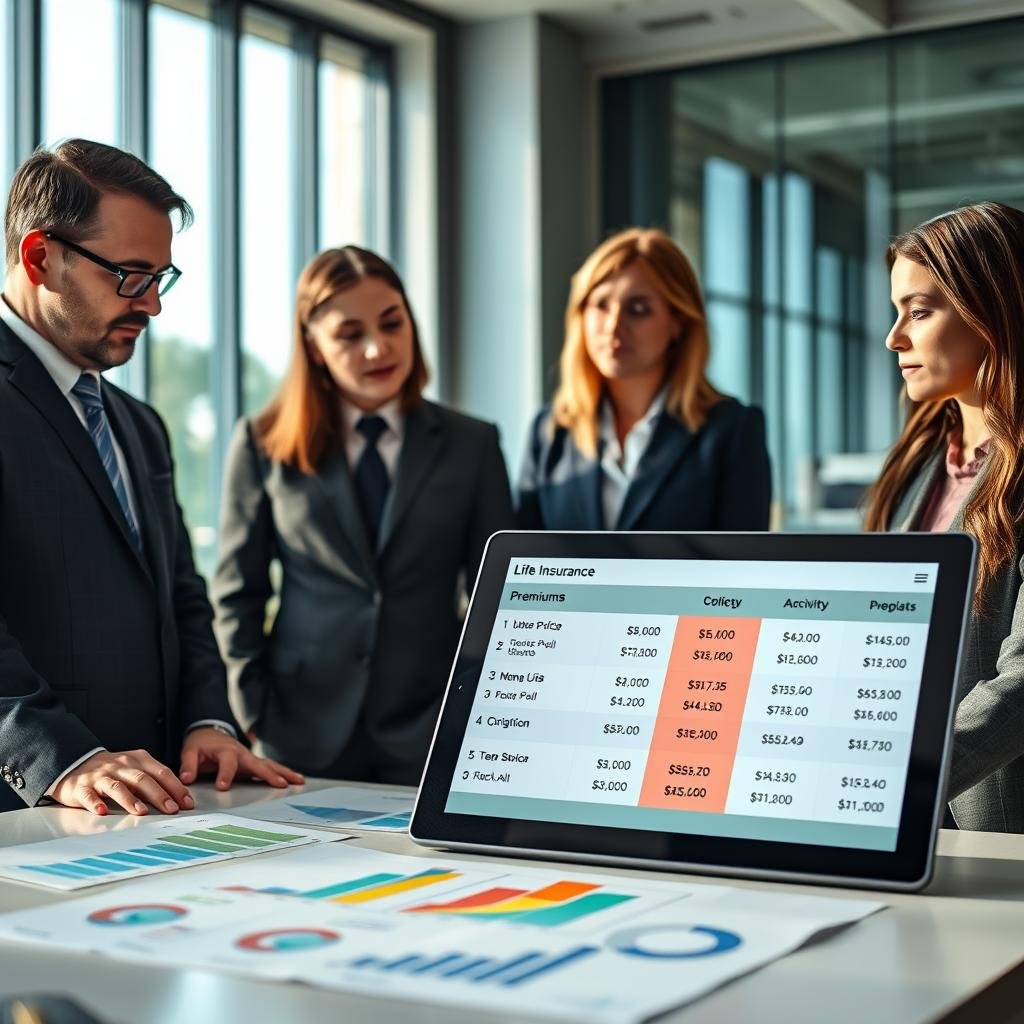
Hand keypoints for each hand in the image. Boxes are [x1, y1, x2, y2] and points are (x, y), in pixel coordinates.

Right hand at [53, 749, 195, 815]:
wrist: (76, 763)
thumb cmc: (113, 771)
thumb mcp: (136, 769)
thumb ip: (155, 781)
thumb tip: (180, 799)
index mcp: (138, 759)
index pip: (161, 772)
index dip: (175, 787)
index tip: (187, 802)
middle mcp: (120, 765)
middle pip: (142, 779)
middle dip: (159, 795)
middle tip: (172, 809)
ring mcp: (100, 776)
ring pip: (117, 786)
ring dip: (130, 799)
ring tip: (142, 811)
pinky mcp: (81, 787)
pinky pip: (88, 795)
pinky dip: (95, 803)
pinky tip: (102, 812)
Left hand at [179, 727, 304, 790]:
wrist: (210, 732)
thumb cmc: (201, 744)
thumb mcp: (190, 751)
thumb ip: (188, 765)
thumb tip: (186, 779)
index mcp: (226, 750)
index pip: (227, 763)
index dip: (225, 775)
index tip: (223, 787)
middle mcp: (242, 753)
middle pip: (258, 763)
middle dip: (270, 774)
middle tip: (281, 784)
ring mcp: (250, 758)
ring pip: (270, 765)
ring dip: (285, 772)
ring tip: (299, 781)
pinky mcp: (254, 763)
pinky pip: (271, 767)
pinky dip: (284, 772)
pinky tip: (296, 780)